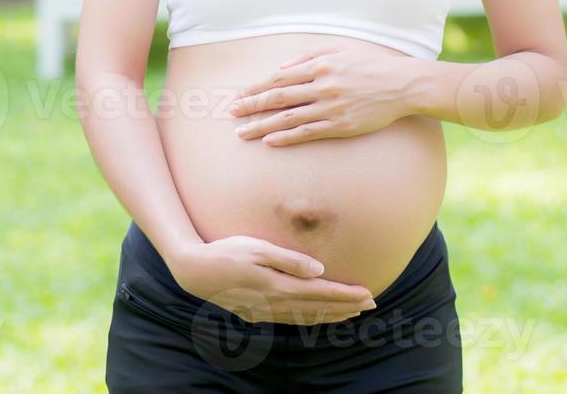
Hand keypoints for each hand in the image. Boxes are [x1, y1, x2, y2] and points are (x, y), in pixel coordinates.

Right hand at [167, 236, 376, 324]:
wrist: (195, 272)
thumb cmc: (226, 252)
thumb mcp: (257, 248)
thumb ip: (289, 259)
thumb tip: (319, 269)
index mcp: (278, 286)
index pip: (321, 293)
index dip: (347, 294)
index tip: (368, 294)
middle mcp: (275, 304)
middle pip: (319, 308)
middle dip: (346, 306)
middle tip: (371, 304)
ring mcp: (266, 312)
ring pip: (307, 317)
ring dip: (332, 315)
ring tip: (352, 312)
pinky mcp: (257, 315)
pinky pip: (292, 320)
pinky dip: (311, 319)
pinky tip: (316, 315)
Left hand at [228, 45, 414, 146]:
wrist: (404, 85)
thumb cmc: (372, 64)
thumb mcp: (340, 50)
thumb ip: (310, 55)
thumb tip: (284, 66)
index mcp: (320, 66)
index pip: (279, 77)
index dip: (256, 87)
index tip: (239, 95)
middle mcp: (322, 86)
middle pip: (278, 97)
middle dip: (252, 106)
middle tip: (232, 113)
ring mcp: (331, 108)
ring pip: (288, 118)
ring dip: (262, 126)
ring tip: (243, 133)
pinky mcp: (341, 126)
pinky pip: (308, 133)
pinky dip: (287, 137)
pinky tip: (270, 141)